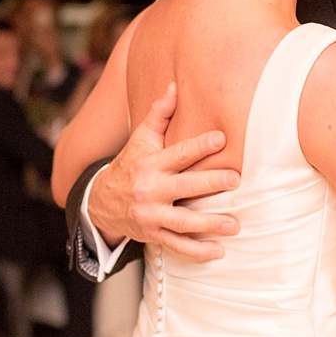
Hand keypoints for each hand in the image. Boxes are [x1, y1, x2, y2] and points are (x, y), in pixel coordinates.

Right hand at [87, 84, 240, 260]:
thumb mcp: (140, 139)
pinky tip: (218, 251)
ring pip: (182, 222)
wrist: (99, 202)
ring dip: (210, 224)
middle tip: (235, 180)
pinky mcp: (153, 234)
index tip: (221, 138)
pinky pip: (176, 244)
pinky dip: (197, 250)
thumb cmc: (129, 165)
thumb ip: (158, 114)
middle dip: (209, 183)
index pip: (177, 154)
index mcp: (150, 164)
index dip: (198, 145)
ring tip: (235, 224)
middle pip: (183, 187)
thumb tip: (174, 86)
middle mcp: (151, 190)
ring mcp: (151, 215)